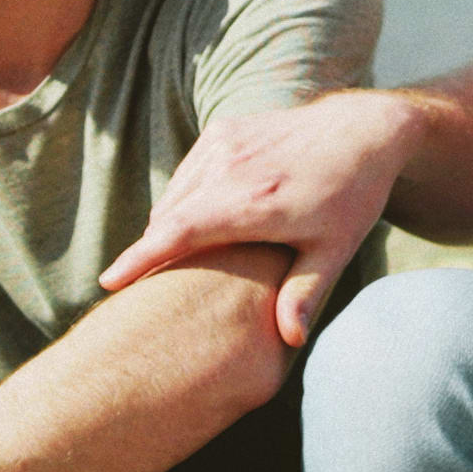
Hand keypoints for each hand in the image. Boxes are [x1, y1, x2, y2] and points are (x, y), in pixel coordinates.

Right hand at [99, 95, 409, 343]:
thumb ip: (305, 293)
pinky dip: (185, 199)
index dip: (140, 258)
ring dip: (170, 225)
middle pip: (169, 217)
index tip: (109, 282)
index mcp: (255, 202)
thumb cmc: (352, 197)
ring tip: (170, 262)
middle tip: (141, 288)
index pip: (179, 233)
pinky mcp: (224, 129)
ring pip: (176, 195)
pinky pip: (189, 173)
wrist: (363, 131)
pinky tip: (197, 223)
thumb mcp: (336, 249)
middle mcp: (233, 167)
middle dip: (152, 251)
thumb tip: (289, 341)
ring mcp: (225, 142)